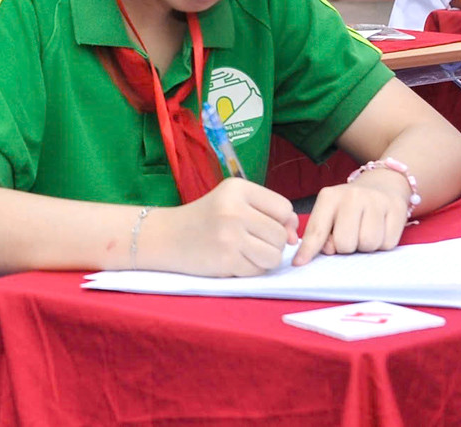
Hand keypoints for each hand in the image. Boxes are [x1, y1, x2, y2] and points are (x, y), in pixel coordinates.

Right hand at [148, 178, 297, 276]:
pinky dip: (251, 270)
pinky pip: (258, 271)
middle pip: (281, 235)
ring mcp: (230, 236)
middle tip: (251, 241)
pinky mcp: (226, 260)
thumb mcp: (233, 201)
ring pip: (274, 255)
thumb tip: (295, 236)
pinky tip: (234, 261)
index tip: (266, 227)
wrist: (166, 237)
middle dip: (273, 243)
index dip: (282, 222)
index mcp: (238, 189)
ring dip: (265, 259)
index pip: (284, 208)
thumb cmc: (205, 218)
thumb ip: (266, 212)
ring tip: (246, 252)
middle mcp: (234, 209)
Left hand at [294, 173, 409, 264]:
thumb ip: (322, 233)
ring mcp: (376, 201)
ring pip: (368, 245)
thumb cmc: (350, 206)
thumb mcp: (330, 213)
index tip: (299, 263)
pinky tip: (381, 229)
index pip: (316, 230)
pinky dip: (383, 243)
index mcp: (329, 197)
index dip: (308, 250)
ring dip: (366, 246)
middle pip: (345, 244)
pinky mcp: (396, 208)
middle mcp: (352, 196)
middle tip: (351, 235)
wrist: (383, 184)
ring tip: (365, 231)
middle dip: (347, 247)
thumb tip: (327, 250)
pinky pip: (387, 244)